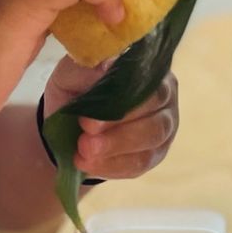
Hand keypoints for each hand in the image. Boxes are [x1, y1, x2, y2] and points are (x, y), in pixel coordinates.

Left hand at [44, 58, 179, 179]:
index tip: (86, 121)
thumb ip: (84, 69)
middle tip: (85, 142)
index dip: (118, 104)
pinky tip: (89, 164)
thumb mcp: (70, 77)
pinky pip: (141, 162)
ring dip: (116, 150)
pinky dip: (113, 166)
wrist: (67, 123)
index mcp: (147, 68)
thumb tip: (104, 66)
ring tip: (84, 154)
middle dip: (118, 132)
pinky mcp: (155, 153)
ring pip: (152, 140)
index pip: (145, 83)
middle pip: (155, 114)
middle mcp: (164, 94)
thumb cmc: (75, 92)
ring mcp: (164, 125)